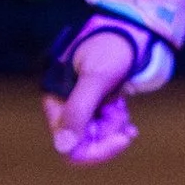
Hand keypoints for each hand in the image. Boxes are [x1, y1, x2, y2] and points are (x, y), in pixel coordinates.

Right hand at [43, 24, 143, 162]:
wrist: (127, 34)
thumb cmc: (109, 48)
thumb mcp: (95, 78)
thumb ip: (78, 109)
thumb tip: (63, 146)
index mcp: (55, 102)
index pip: (68, 147)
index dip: (96, 151)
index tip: (123, 139)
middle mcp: (64, 110)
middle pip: (85, 146)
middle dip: (108, 133)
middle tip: (121, 110)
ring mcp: (80, 110)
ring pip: (98, 138)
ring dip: (115, 125)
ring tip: (121, 103)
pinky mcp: (94, 108)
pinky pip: (104, 131)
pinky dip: (118, 127)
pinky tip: (129, 124)